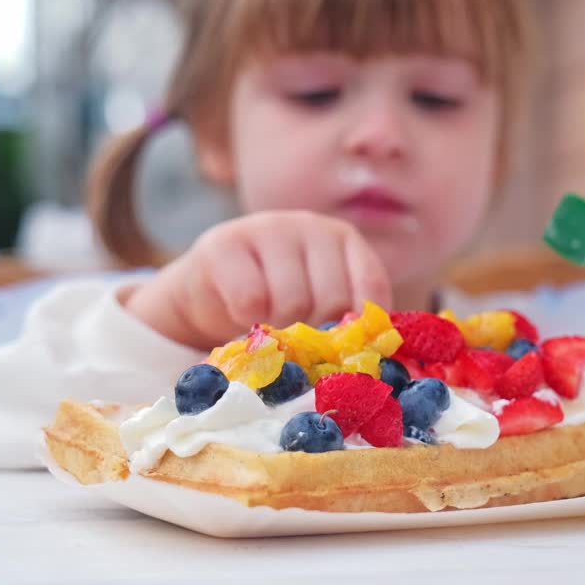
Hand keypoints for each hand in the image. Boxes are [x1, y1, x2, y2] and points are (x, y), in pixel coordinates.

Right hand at [125, 211, 392, 348]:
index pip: (371, 285)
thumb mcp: (318, 306)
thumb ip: (345, 321)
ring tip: (268, 327)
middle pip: (330, 298)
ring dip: (279, 330)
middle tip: (295, 341)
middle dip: (314, 333)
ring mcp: (267, 228)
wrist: (208, 291)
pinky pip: (249, 299)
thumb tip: (376, 358)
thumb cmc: (274, 303)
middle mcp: (310, 225)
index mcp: (343, 239)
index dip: (359, 326)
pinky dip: (246, 322)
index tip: (342, 349)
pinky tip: (242, 317)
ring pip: (291, 301)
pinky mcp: (224, 243)